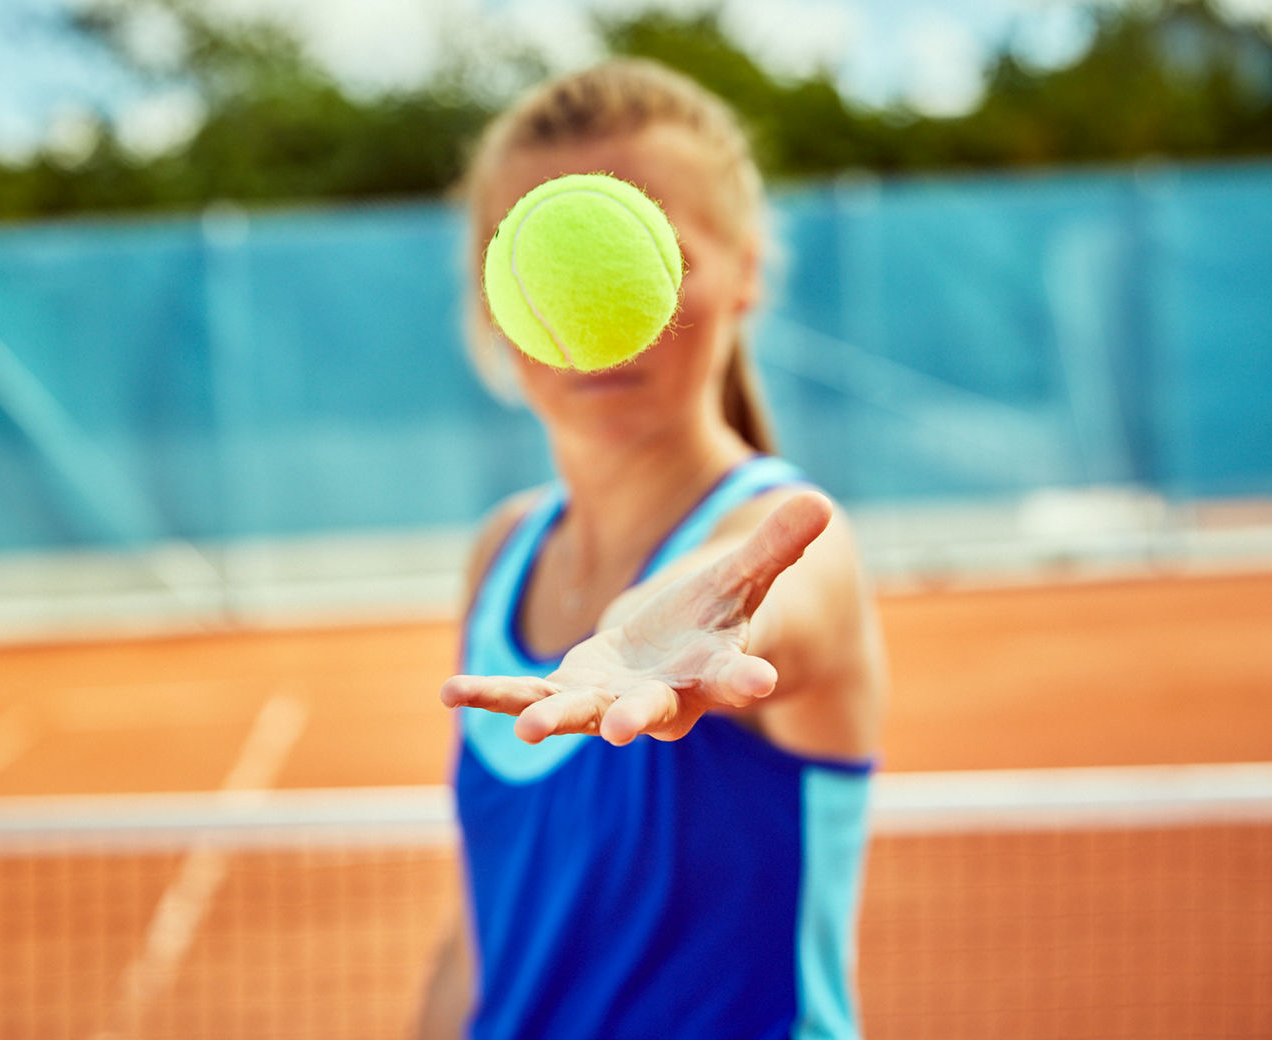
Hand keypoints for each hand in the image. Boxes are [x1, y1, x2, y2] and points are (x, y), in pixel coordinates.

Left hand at [441, 491, 832, 745]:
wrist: (678, 651)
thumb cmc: (716, 612)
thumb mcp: (745, 573)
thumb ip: (776, 544)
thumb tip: (820, 501)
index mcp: (712, 669)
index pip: (734, 675)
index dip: (744, 678)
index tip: (757, 684)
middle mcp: (662, 696)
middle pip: (652, 710)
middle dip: (635, 717)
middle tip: (623, 730)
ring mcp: (611, 698)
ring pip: (581, 712)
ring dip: (552, 717)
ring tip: (525, 730)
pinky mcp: (572, 690)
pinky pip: (528, 693)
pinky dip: (493, 694)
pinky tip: (451, 693)